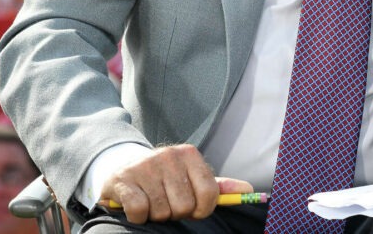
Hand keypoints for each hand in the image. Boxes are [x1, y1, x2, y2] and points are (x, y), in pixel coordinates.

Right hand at [99, 144, 252, 223]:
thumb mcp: (192, 178)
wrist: (125, 169)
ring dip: (157, 215)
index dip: (202, 210)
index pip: (209, 194)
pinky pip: (139, 211)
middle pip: (184, 206)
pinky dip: (139, 217)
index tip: (193, 210)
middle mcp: (169, 155)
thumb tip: (249, 190)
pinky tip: (137, 206)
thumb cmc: (166, 179)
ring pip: (162, 211)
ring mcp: (145, 166)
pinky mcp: (123, 179)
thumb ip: (219, 186)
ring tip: (152, 202)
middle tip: (167, 204)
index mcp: (190, 154)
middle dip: (176, 213)